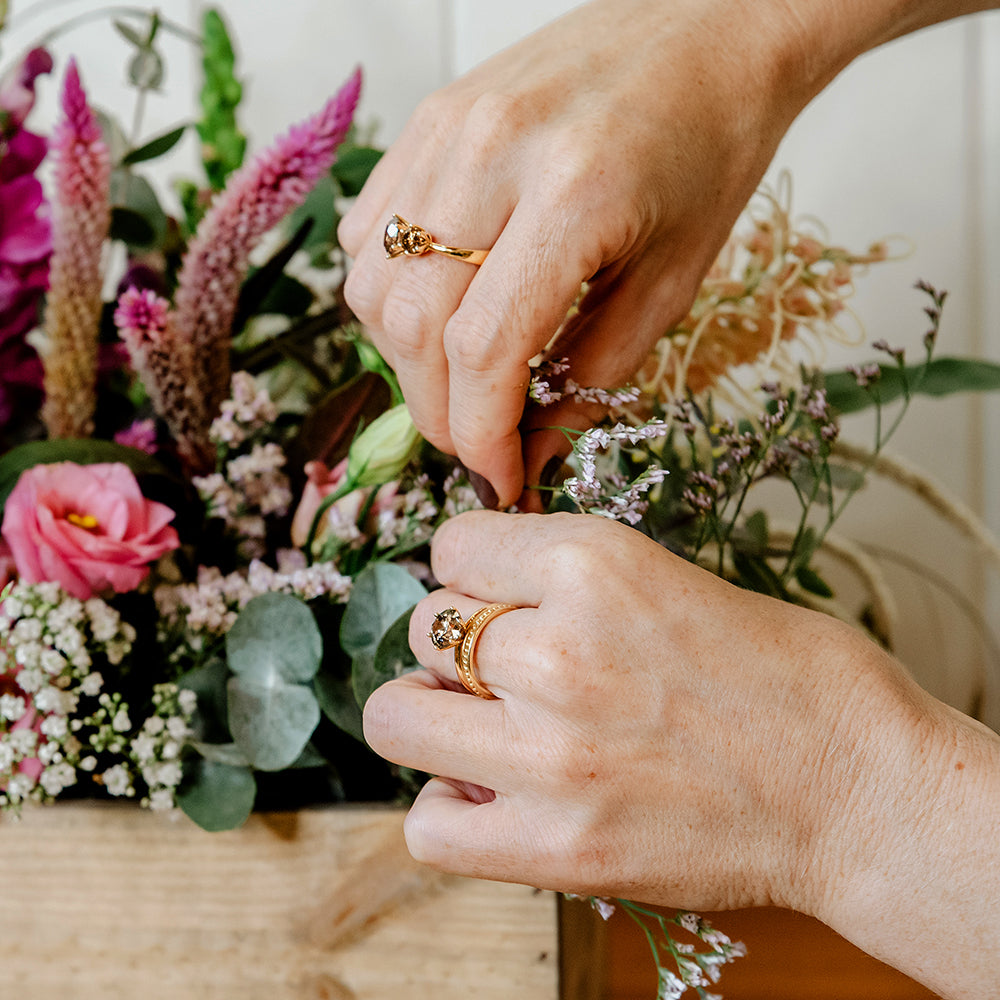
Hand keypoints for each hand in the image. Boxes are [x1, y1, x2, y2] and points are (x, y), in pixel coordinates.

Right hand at [338, 0, 816, 506]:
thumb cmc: (707, 152)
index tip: (500, 475)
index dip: (480, 435)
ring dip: (406, 362)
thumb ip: (594, 377)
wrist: (704, 31)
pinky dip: (389, 298)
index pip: (482, 350)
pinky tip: (439, 312)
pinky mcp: (426, 121)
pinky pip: (367, 236)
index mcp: (573, 194)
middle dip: (440, 414)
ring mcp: (446, 130)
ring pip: (373, 287)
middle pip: (413, 327)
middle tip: (479, 442)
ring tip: (461, 382)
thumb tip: (535, 453)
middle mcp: (491, 153)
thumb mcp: (673, 282)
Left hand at [363, 510, 999, 997]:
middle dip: (455, 647)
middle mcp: (558, 651)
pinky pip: (427, 828)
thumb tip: (481, 593)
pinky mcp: (559, 848)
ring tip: (482, 731)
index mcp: (593, 563)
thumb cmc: (786, 675)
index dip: (472, 571)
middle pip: (421, 628)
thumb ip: (569, 583)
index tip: (495, 597)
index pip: (453, 545)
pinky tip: (493, 798)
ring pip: (395, 718)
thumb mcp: (673, 577)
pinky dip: (448, 811)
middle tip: (502, 672)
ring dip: (430, 719)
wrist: (860, 787)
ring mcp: (551, 756)